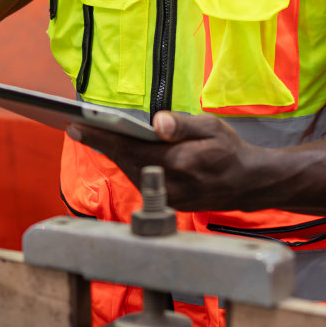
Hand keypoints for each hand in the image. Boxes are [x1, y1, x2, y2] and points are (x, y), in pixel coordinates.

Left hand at [67, 112, 267, 211]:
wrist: (248, 183)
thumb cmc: (229, 150)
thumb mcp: (211, 127)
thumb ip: (182, 124)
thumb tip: (158, 122)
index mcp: (181, 162)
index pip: (131, 148)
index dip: (102, 137)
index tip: (77, 127)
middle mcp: (172, 184)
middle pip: (126, 161)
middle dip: (102, 143)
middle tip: (79, 126)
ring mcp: (170, 198)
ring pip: (132, 172)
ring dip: (115, 154)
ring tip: (96, 135)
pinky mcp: (170, 204)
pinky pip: (142, 181)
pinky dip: (130, 165)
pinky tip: (122, 151)